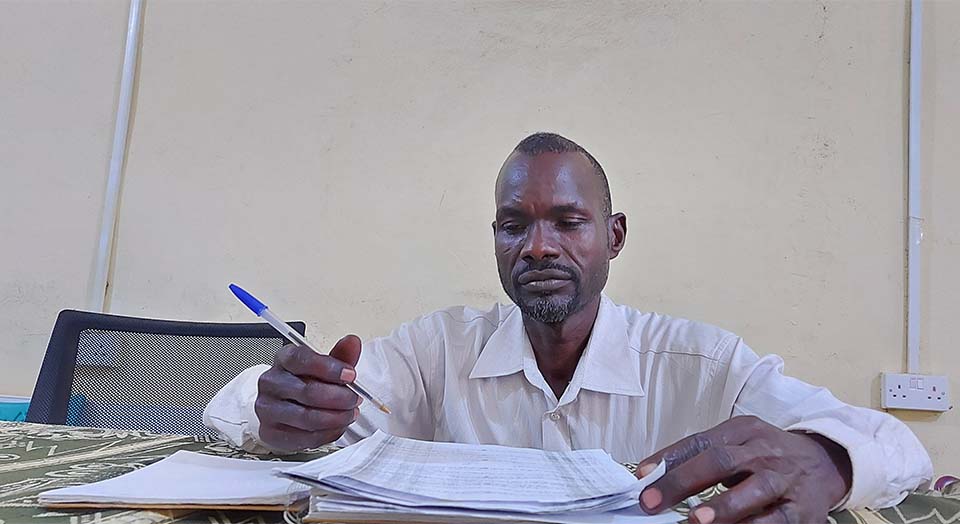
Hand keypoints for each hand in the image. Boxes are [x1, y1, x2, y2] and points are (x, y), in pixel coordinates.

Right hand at [255, 335, 362, 450]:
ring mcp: (267, 409)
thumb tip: (353, 342)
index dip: (329, 368)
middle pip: (308, 392)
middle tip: (355, 399)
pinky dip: (328, 433)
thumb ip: (340, 355)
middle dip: (340, 397)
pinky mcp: (270, 432)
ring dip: (336, 418)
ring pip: (307, 417)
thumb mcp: (323, 365)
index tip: (351, 375)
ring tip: (350, 414)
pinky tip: (338, 426)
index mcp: (283, 359)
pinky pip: (305, 437)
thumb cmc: (304, 382)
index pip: (301, 359)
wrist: (282, 405)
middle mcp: (271, 382)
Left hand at [637, 415, 851, 523]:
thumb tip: (652, 476)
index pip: (699, 442)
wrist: (826, 462)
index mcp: (743, 431)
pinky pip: (776, 521)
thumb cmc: (768, 456)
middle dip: (682, 482)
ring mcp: (784, 479)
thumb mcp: (737, 445)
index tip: (641, 475)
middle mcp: (763, 451)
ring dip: (721, 508)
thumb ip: (701, 457)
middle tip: (652, 502)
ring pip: (752, 491)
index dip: (669, 459)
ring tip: (694, 521)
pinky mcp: (803, 509)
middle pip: (720, 461)